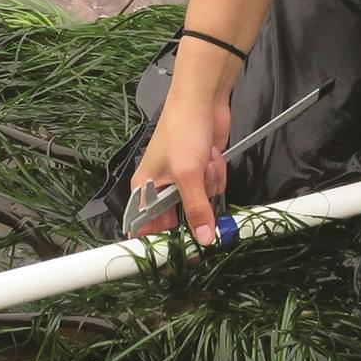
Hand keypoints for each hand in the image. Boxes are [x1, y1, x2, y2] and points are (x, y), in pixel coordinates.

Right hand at [126, 94, 229, 245]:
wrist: (203, 99)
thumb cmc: (181, 129)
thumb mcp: (187, 174)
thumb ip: (195, 209)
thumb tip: (203, 239)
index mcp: (144, 188)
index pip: (143, 228)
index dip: (157, 246)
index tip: (173, 261)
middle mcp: (161, 188)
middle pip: (177, 221)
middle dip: (194, 214)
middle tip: (205, 220)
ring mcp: (184, 180)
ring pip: (201, 204)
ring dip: (209, 185)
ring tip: (205, 163)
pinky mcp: (202, 172)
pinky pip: (213, 189)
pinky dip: (216, 175)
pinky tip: (212, 157)